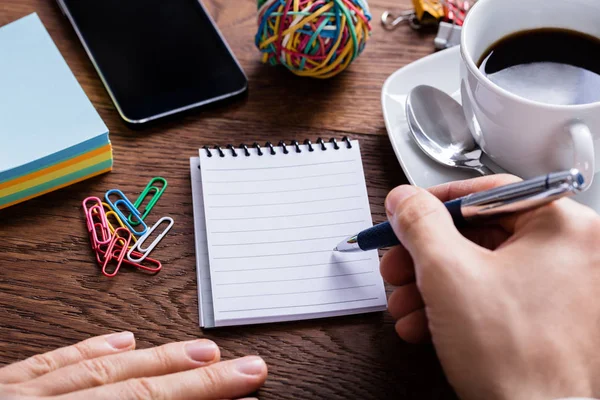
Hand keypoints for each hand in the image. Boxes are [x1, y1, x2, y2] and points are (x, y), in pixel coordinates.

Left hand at [0, 332, 266, 398]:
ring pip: (93, 370)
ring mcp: (9, 398)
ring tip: (197, 350)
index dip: (199, 394)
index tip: (242, 381)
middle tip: (239, 364)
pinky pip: (44, 364)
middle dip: (192, 376)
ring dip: (152, 359)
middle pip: (128, 388)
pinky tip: (117, 341)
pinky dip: (88, 351)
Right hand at [381, 175, 599, 399]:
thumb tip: (404, 200)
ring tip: (403, 304)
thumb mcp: (447, 273)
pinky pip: (491, 295)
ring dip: (429, 285)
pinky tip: (422, 324)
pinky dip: (452, 306)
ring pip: (479, 268)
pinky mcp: (545, 318)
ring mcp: (561, 289)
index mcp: (564, 227)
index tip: (404, 213)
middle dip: (424, 255)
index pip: (487, 192)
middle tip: (396, 263)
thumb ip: (419, 224)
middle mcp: (572, 253)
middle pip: (478, 233)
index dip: (434, 203)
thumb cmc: (515, 357)